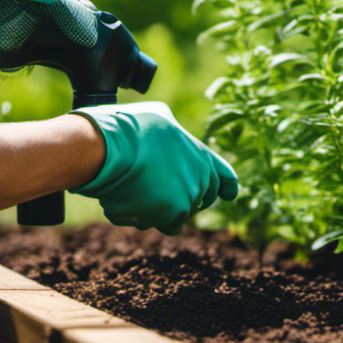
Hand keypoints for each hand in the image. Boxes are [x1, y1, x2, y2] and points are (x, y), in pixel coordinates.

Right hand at [69, 102, 238, 234]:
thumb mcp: (161, 117)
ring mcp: (187, 199)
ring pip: (176, 216)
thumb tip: (170, 139)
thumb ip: (173, 135)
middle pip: (199, 201)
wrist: (112, 147)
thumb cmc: (131, 127)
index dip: (227, 186)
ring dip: (158, 209)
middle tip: (159, 190)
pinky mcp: (169, 215)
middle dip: (182, 199)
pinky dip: (142, 217)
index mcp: (201, 155)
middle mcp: (200, 179)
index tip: (230, 193)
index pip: (224, 177)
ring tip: (135, 189)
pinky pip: (156, 224)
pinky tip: (128, 201)